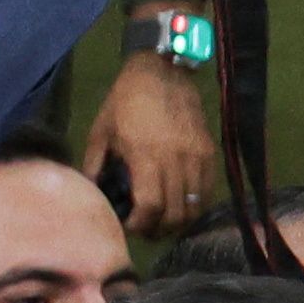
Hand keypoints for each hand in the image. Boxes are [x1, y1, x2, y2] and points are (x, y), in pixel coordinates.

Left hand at [85, 50, 220, 238]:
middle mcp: (176, 161)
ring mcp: (197, 158)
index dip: (141, 224)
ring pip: (195, 207)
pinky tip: (181, 205)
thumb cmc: (125, 100)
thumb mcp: (101, 131)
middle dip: (160, 229)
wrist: (162, 72)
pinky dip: (195, 205)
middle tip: (146, 230)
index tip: (128, 227)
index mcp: (146, 155)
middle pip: (176, 213)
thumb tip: (94, 194)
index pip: (151, 206)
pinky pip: (207, 191)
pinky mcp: (210, 153)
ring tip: (164, 222)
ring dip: (179, 221)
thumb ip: (95, 165)